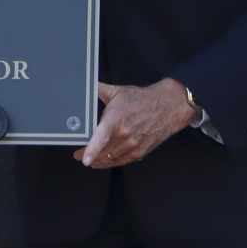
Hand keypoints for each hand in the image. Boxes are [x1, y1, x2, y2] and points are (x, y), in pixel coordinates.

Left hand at [74, 79, 197, 168]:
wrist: (168, 107)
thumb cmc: (142, 99)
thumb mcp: (117, 91)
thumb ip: (97, 90)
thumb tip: (84, 85)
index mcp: (116, 118)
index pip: (102, 137)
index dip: (91, 149)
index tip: (84, 159)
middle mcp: (124, 134)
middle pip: (101, 152)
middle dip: (86, 155)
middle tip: (78, 155)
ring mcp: (133, 145)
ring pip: (109, 159)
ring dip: (98, 160)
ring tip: (90, 157)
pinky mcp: (139, 153)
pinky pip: (119, 162)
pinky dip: (109, 162)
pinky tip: (104, 159)